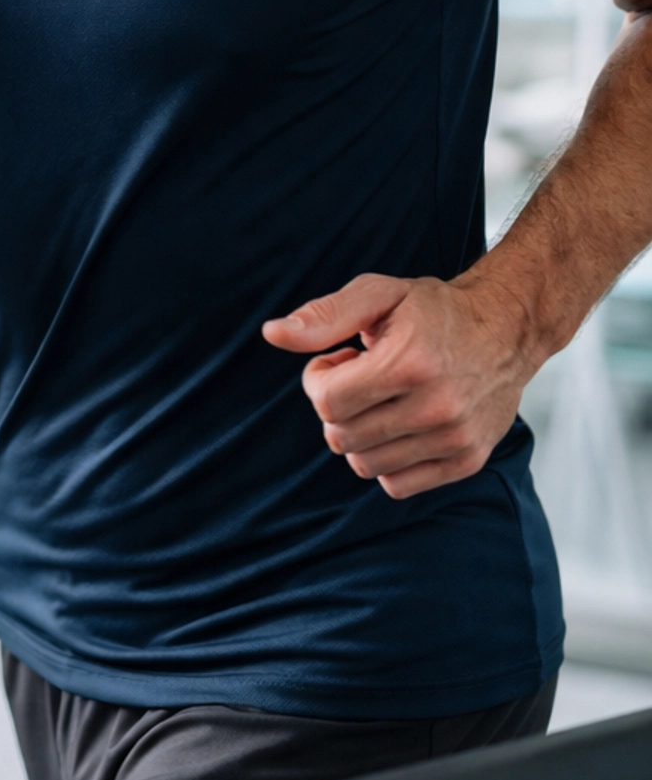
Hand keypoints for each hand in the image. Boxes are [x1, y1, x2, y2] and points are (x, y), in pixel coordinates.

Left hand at [261, 271, 535, 499]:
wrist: (507, 328)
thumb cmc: (435, 310)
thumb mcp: (378, 295)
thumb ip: (325, 316)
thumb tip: (272, 334)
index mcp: (409, 362)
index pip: (327, 403)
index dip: (319, 381)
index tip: (339, 361)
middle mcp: (436, 406)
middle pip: (341, 436)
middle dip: (338, 407)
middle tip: (363, 378)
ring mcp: (455, 438)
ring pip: (365, 465)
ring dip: (361, 434)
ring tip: (384, 400)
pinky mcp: (467, 461)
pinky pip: (397, 485)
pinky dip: (386, 461)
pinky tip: (400, 425)